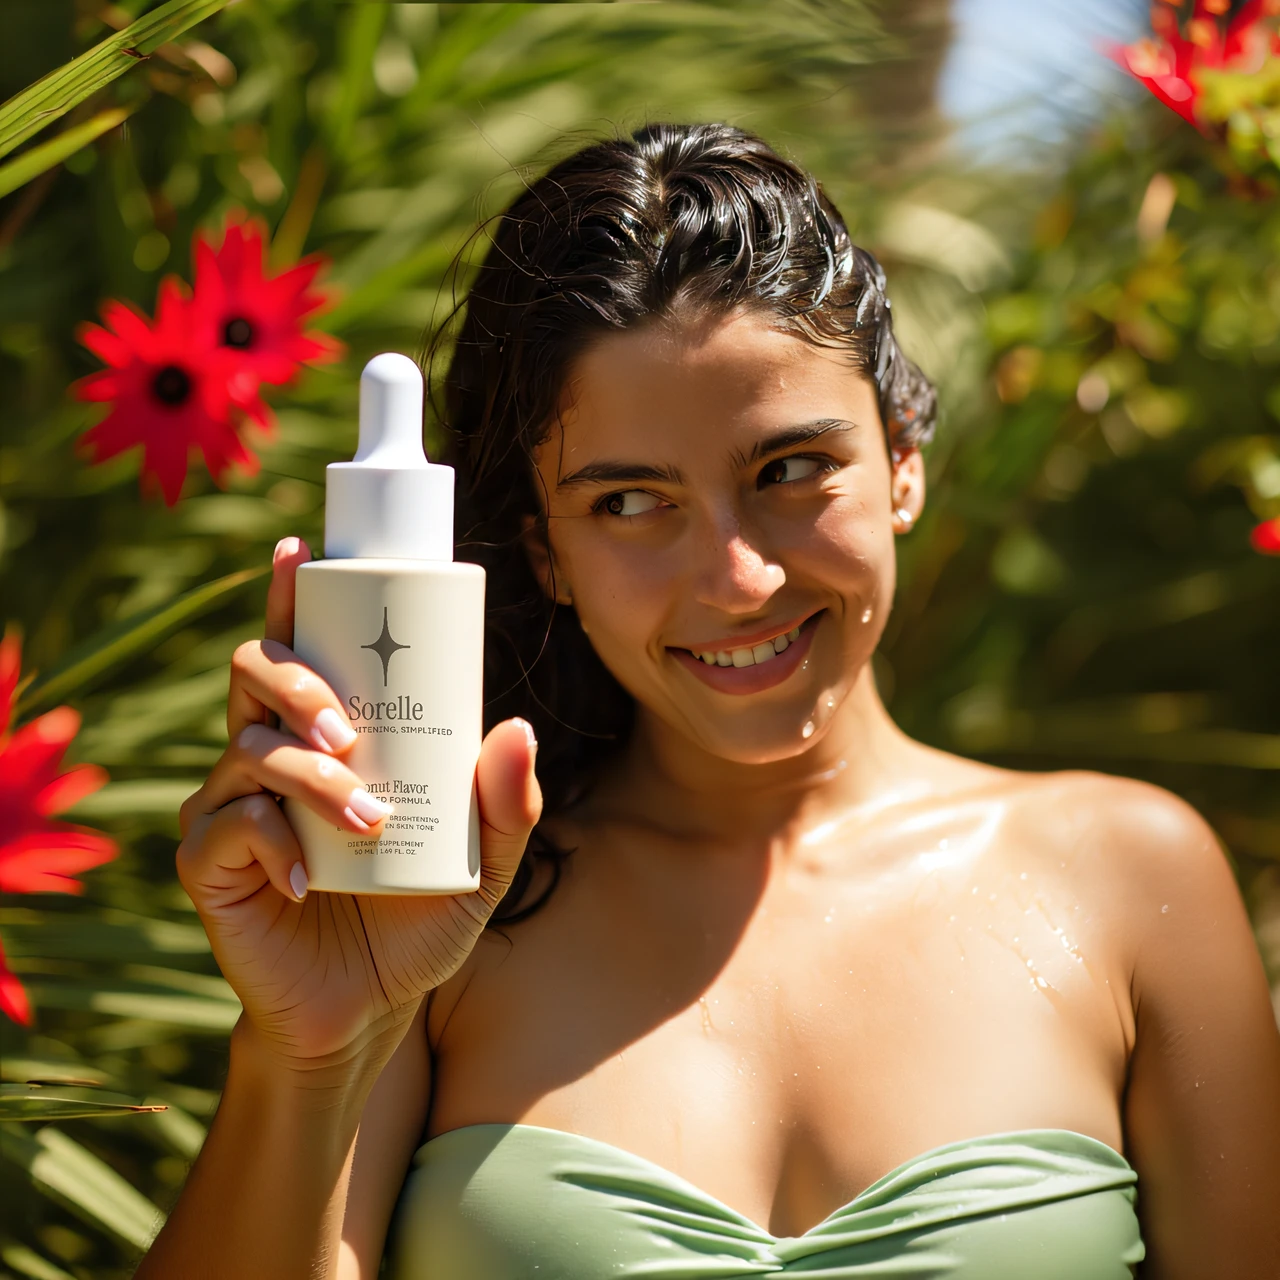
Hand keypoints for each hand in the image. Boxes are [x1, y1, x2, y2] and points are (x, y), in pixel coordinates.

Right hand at [176, 538, 540, 1068]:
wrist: (370, 1009)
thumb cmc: (420, 919)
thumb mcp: (483, 861)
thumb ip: (509, 805)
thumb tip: (517, 727)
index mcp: (332, 734)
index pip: (304, 646)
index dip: (290, 593)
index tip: (301, 549)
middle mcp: (273, 753)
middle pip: (256, 671)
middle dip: (300, 682)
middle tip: (349, 731)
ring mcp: (234, 804)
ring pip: (246, 747)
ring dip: (310, 777)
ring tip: (367, 822)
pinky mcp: (210, 863)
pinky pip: (224, 825)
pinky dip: (272, 842)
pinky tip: (310, 884)